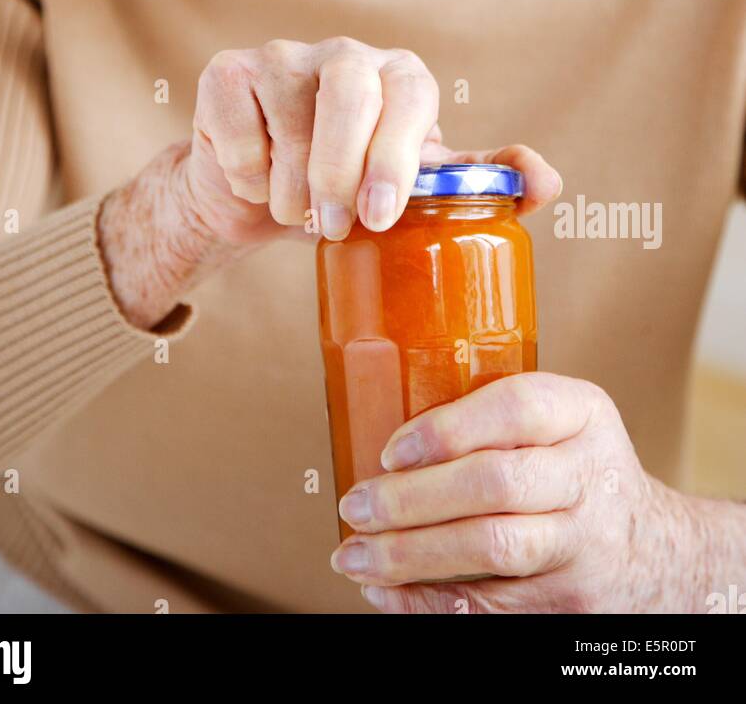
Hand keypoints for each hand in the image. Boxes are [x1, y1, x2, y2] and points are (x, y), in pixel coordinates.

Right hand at [99, 36, 448, 326]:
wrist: (259, 201)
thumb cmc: (349, 192)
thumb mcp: (415, 192)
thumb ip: (478, 183)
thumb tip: (545, 181)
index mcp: (399, 76)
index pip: (408, 94)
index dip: (394, 155)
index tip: (380, 217)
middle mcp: (345, 55)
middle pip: (350, 95)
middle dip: (339, 173)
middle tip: (332, 228)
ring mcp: (282, 56)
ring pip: (290, 122)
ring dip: (290, 190)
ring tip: (297, 209)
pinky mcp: (227, 71)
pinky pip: (239, 130)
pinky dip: (246, 174)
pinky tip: (255, 179)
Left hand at [331, 371, 706, 612]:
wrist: (656, 551)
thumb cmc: (573, 471)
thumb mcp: (558, 423)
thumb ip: (491, 418)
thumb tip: (378, 440)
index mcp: (581, 413)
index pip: (516, 408)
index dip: (448, 429)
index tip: (390, 451)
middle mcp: (590, 475)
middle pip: (496, 483)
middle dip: (413, 499)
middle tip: (356, 506)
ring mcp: (586, 543)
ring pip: (492, 548)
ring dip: (411, 556)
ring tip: (355, 555)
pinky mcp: (572, 601)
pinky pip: (493, 604)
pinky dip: (429, 600)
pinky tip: (388, 591)